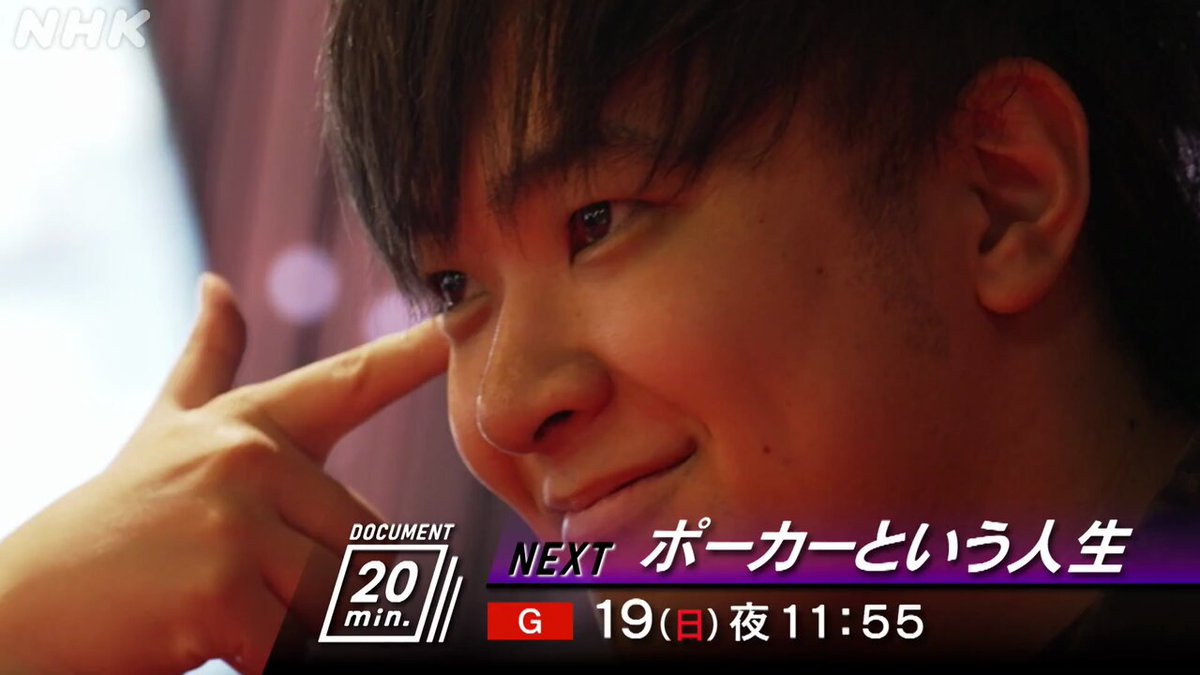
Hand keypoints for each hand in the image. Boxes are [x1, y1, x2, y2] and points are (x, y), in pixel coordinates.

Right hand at [0, 274, 447, 673]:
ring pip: (338, 592)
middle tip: (247, 579)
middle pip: (364, 538)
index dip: (415, 352)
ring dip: (297, 618)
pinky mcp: (220, 590)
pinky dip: (267, 652)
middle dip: (325, 579)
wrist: (29, 605)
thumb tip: (217, 282)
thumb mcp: (167, 430)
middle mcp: (249, 457)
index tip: (469, 313)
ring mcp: (233, 519)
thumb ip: (208, 361)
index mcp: (251, 423)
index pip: (351, 382)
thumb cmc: (119, 516)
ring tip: (226, 600)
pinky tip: (210, 633)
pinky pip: (296, 640)